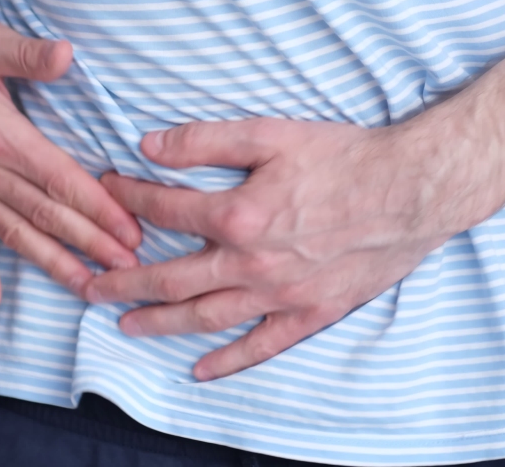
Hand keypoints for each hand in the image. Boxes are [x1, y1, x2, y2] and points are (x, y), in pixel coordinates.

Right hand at [0, 3, 141, 308]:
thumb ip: (28, 54)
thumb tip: (66, 54)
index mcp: (0, 136)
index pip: (62, 182)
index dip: (100, 210)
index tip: (130, 233)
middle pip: (48, 216)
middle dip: (93, 246)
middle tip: (127, 271)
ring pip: (16, 235)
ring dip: (54, 264)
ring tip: (86, 288)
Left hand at [83, 118, 504, 380]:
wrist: (414, 191)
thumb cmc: (346, 158)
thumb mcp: (272, 134)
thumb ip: (206, 141)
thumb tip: (150, 146)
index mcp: (238, 216)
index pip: (165, 211)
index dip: (129, 200)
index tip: (107, 194)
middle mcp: (251, 263)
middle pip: (171, 278)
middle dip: (124, 281)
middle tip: (91, 288)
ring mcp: (279, 294)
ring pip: (205, 316)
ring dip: (160, 322)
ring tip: (126, 325)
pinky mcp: (309, 313)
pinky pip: (261, 345)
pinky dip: (229, 360)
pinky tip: (200, 370)